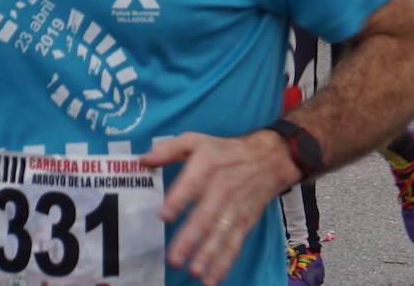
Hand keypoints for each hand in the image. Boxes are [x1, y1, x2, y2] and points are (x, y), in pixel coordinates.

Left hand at [143, 130, 299, 285]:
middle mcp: (222, 188)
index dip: (179, 199)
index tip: (164, 215)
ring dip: (208, 255)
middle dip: (191, 239)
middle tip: (175, 259)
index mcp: (208, 166)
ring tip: (195, 272)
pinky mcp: (245, 222)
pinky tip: (212, 279)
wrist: (270, 158)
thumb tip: (143, 160)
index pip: (192, 184)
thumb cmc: (225, 151)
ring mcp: (235, 208)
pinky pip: (234, 243)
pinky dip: (225, 262)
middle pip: (206, 216)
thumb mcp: (198, 141)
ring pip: (221, 233)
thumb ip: (169, 149)